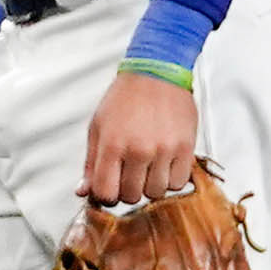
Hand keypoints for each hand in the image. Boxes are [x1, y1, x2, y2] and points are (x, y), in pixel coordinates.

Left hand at [80, 66, 199, 209]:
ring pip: (156, 193)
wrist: (157, 72)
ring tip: (149, 166)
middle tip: (130, 172)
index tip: (110, 187)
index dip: (106, 196)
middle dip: (128, 189)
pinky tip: (165, 164)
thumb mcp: (98, 127)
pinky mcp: (186, 148)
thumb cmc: (124, 99)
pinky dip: (171, 179)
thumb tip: (83, 192)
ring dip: (151, 185)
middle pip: (131, 197)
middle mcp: (139, 149)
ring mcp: (164, 150)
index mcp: (112, 144)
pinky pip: (178, 183)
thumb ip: (91, 163)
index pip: (105, 193)